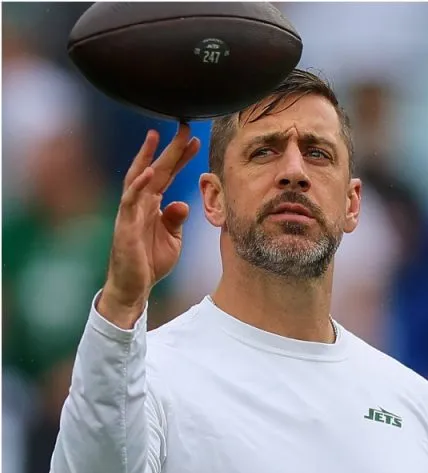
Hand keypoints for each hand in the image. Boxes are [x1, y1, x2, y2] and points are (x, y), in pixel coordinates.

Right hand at [98, 124, 200, 327]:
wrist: (135, 285)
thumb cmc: (150, 260)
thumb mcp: (172, 238)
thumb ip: (176, 219)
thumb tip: (182, 203)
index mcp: (153, 204)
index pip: (168, 174)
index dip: (181, 157)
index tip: (195, 141)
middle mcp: (141, 202)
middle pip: (156, 169)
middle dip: (170, 148)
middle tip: (184, 127)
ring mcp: (131, 211)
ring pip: (139, 177)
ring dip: (148, 156)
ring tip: (157, 136)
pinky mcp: (126, 224)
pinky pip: (131, 200)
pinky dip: (139, 185)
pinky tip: (149, 170)